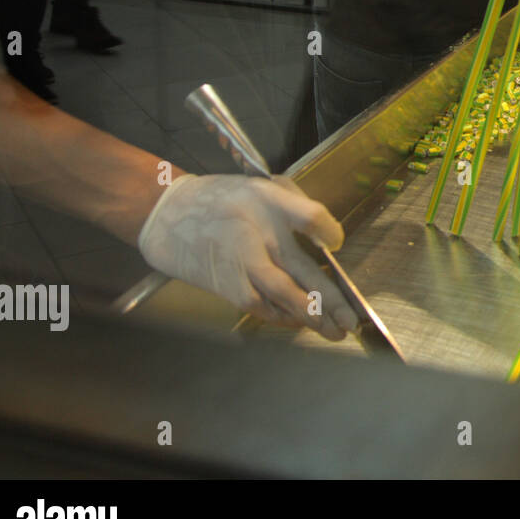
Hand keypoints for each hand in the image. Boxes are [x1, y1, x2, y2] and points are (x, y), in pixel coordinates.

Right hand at [137, 174, 357, 339]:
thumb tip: (330, 237)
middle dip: (329, 299)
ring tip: (333, 331)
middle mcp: (257, 233)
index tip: (337, 244)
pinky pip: (260, 306)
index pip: (309, 215)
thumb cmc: (223, 199)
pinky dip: (282, 316)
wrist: (168, 214)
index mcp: (268, 201)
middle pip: (301, 269)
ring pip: (281, 296)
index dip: (329, 230)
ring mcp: (242, 262)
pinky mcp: (227, 283)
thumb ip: (298, 208)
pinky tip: (300, 322)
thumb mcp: (263, 187)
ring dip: (310, 317)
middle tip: (351, 320)